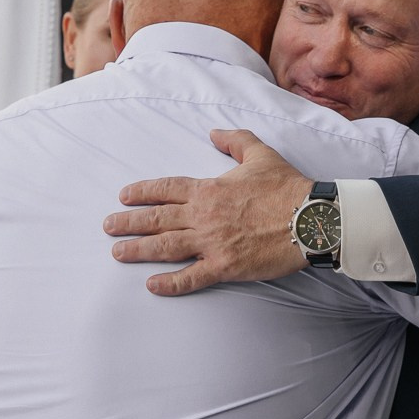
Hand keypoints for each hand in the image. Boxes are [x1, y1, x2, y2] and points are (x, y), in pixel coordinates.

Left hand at [104, 129, 313, 295]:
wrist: (310, 217)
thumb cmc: (287, 186)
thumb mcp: (260, 153)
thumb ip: (234, 140)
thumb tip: (214, 132)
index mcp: (209, 189)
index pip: (166, 189)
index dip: (142, 192)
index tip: (124, 196)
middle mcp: (203, 216)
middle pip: (157, 219)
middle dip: (129, 222)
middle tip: (108, 226)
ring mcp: (212, 242)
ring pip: (165, 246)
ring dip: (138, 250)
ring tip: (118, 253)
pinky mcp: (225, 266)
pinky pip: (191, 277)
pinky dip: (170, 284)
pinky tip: (152, 286)